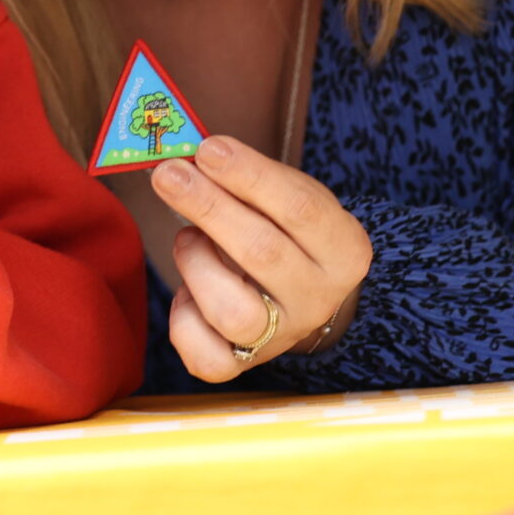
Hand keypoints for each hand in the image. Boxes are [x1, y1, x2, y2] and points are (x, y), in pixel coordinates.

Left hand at [151, 135, 371, 384]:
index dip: (250, 176)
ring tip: (187, 238)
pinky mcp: (244, 365)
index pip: (300, 209)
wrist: (302, 294)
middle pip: (262, 254)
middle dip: (209, 207)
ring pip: (233, 312)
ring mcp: (282, 337)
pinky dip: (184, 321)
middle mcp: (318, 299)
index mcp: (344, 250)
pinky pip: (208, 359)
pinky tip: (186, 292)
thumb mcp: (287, 197)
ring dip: (196, 263)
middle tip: (169, 175)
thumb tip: (192, 157)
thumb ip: (250, 179)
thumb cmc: (287, 232)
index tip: (209, 149)